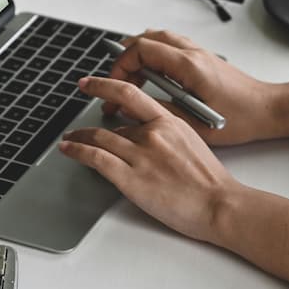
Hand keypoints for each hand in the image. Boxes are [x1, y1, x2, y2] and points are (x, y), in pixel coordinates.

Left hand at [60, 76, 244, 242]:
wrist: (218, 204)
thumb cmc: (210, 181)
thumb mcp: (192, 143)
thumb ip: (167, 133)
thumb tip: (146, 133)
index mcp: (170, 122)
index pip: (130, 94)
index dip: (104, 86)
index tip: (91, 84)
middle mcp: (153, 134)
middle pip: (111, 122)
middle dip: (87, 123)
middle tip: (75, 125)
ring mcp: (141, 155)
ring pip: (99, 138)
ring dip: (78, 138)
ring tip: (69, 140)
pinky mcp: (131, 178)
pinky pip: (96, 158)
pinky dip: (77, 151)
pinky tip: (69, 150)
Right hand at [104, 30, 283, 145]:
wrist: (269, 110)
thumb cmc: (242, 118)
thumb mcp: (195, 125)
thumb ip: (162, 113)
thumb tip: (135, 109)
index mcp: (189, 67)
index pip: (141, 50)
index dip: (120, 65)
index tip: (113, 85)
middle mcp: (194, 54)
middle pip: (147, 39)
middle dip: (125, 59)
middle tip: (116, 81)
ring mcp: (200, 53)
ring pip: (159, 38)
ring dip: (139, 53)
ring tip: (129, 78)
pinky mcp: (204, 59)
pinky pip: (171, 45)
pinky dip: (155, 54)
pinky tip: (153, 76)